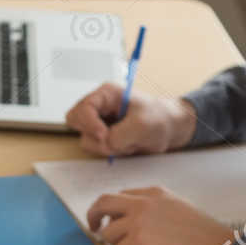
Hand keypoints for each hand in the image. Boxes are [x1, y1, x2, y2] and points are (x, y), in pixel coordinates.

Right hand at [64, 83, 197, 158]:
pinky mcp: (103, 136)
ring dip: (105, 145)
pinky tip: (125, 146)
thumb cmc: (159, 118)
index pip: (84, 107)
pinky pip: (96, 147)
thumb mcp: (142, 125)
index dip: (90, 124)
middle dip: (93, 135)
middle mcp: (99, 106)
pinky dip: (109, 151)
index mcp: (106, 94)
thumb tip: (104, 144)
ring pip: (86, 138)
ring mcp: (99, 122)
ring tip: (127, 142)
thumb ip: (119, 135)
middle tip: (110, 140)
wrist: (170, 129)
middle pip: (76, 121)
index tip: (105, 135)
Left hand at [86, 187, 232, 244]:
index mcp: (153, 193)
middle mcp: (143, 203)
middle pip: (103, 202)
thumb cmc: (201, 234)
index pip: (121, 195)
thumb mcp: (177, 207)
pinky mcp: (138, 241)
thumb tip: (130, 220)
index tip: (109, 218)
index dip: (112, 209)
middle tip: (93, 227)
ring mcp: (139, 221)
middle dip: (93, 215)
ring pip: (108, 232)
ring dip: (115, 244)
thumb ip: (154, 208)